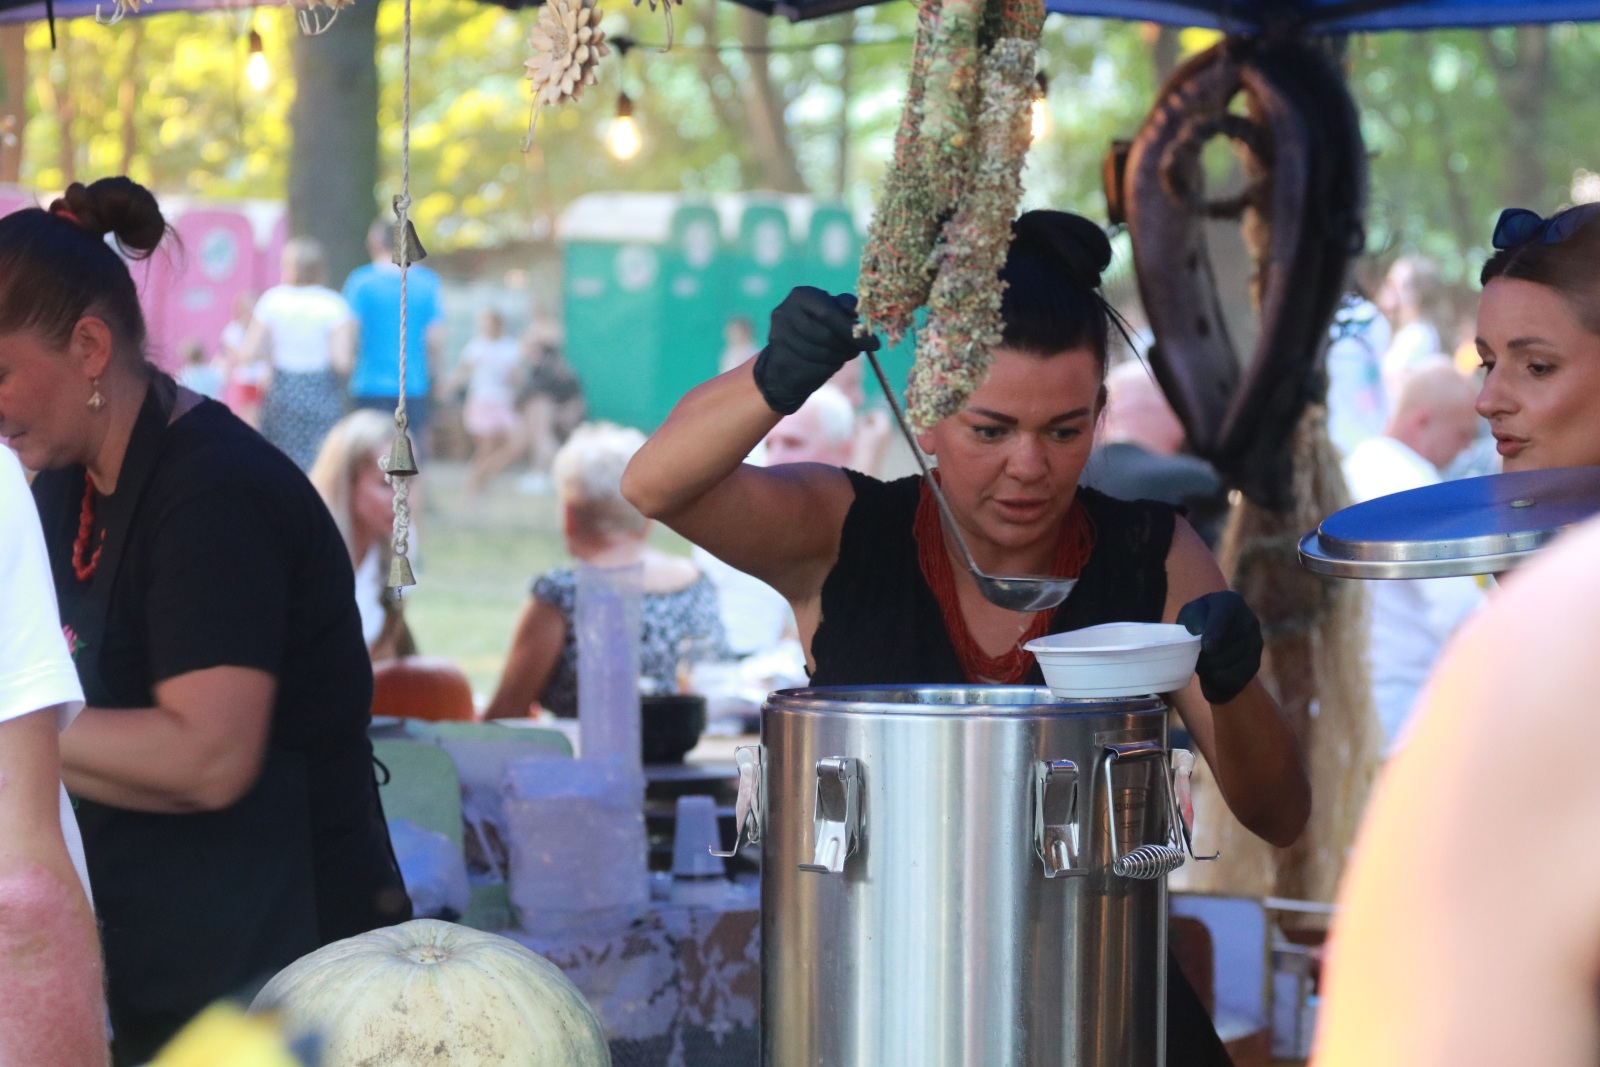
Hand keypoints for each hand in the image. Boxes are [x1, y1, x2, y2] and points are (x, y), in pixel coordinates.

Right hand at [752, 287, 879, 414]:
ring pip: (821, 354)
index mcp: (801, 295)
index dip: (852, 330)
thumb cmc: (817, 331)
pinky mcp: (778, 360)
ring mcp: (778, 336)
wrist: (788, 360)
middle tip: (858, 351)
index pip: (828, 313)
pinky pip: (813, 369)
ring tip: (843, 355)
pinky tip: (828, 365)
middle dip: (848, 346)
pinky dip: (827, 369)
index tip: (874, 343)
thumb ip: (844, 308)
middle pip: (826, 335)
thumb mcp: (831, 314)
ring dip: (839, 358)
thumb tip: (854, 309)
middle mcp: (785, 312)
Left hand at [1177, 591, 1262, 704]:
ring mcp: (1255, 643)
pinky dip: (1217, 683)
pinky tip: (1210, 676)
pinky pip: (1234, 681)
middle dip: (1205, 658)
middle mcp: (1249, 621)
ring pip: (1229, 667)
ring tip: (1201, 664)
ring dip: (1209, 671)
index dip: (1215, 633)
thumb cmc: (1197, 622)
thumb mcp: (1189, 615)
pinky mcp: (1254, 664)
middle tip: (1194, 658)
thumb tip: (1199, 635)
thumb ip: (1192, 621)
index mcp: (1230, 602)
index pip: (1224, 616)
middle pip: (1226, 648)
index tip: (1205, 647)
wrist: (1216, 635)